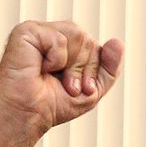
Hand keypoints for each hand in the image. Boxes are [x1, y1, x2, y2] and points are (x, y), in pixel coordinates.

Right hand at [0, 21, 123, 146]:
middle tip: (67, 86)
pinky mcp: (26, 31)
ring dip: (72, 66)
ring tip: (55, 78)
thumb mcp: (92, 90)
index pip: (95, 46)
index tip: (80, 90)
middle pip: (88, 40)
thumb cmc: (53, 104)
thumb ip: (109, 68)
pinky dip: (56, 60)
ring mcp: (39, 31)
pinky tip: (41, 68)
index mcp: (66, 46)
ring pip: (78, 35)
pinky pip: (59, 39)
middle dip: (84, 69)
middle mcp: (53, 35)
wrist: (29, 115)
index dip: (93, 70)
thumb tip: (118, 42)